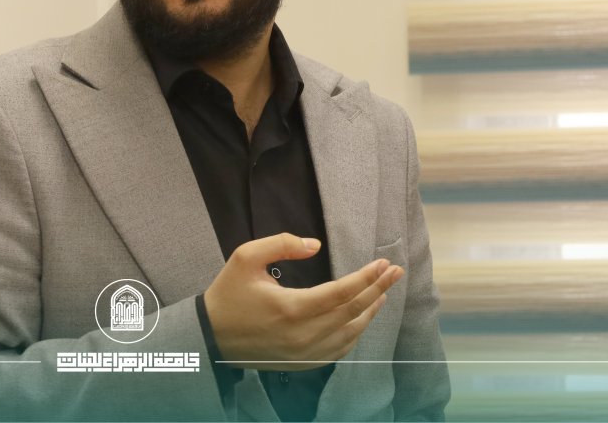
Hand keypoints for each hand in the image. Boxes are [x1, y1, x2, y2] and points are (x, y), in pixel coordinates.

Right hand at [202, 233, 402, 370]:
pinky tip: (361, 318)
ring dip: (370, 312)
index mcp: (291, 307)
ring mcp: (305, 352)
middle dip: (378, 289)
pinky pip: (340, 350)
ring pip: (351, 333)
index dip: (366, 277)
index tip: (383, 263)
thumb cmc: (229, 294)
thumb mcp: (245, 257)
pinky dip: (355, 333)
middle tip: (395, 272)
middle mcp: (303, 334)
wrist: (212, 336)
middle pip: (353, 311)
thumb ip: (281, 244)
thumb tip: (315, 245)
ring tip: (382, 293)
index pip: (342, 291)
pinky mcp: (303, 362)